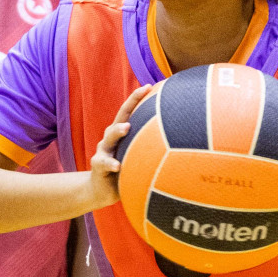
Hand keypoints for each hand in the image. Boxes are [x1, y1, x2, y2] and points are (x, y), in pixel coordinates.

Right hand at [88, 84, 153, 210]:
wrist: (101, 190)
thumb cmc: (125, 171)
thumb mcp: (136, 158)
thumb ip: (149, 149)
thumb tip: (180, 144)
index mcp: (120, 135)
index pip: (128, 112)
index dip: (137, 98)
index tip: (150, 86)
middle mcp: (110, 139)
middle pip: (119, 118)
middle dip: (130, 104)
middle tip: (142, 92)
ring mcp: (103, 151)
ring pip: (108, 138)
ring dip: (117, 131)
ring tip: (126, 127)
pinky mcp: (98, 166)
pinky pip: (104, 163)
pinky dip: (110, 163)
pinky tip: (118, 166)